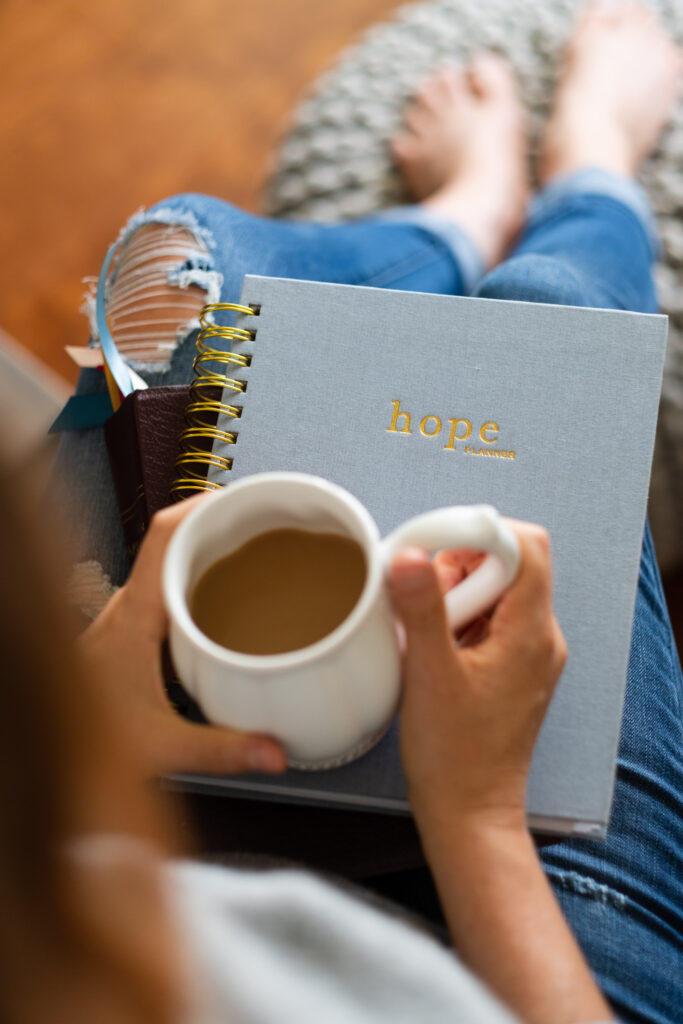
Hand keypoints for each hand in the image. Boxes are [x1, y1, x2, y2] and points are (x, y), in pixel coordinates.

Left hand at [78, 498, 286, 777]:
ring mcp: (130, 614)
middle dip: (219, 524)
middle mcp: (130, 604)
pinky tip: (226, 599)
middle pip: (173, 539)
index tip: (242, 498)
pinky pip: (169, 585)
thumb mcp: (159, 746)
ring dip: (208, 550)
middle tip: (263, 522)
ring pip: (170, 562)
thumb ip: (220, 750)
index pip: (164, 534)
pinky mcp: (134, 629)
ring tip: (254, 551)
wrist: (47, 738)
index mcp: (136, 613)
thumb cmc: (83, 735)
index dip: (204, 506)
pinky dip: (199, 578)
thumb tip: (274, 753)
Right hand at [388, 520, 566, 834]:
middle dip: (459, 570)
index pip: (526, 546)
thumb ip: (422, 608)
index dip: (481, 535)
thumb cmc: (454, 754)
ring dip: (454, 598)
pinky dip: (457, 623)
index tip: (438, 550)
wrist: (468, 812)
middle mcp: (539, 638)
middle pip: (508, 565)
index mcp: (531, 632)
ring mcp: (528, 655)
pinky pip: (489, 623)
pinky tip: (432, 651)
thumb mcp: (430, 673)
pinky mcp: (511, 671)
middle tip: (426, 603)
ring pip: (494, 593)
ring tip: (427, 635)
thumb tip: (410, 553)